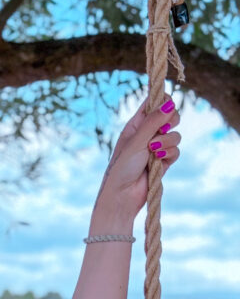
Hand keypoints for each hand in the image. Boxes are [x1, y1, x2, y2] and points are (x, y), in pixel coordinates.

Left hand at [94, 97, 181, 220]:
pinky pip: (176, 151)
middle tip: (164, 128)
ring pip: (175, 135)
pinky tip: (159, 162)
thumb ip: (153, 122)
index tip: (166, 106)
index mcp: (135, 125)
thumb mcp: (136, 142)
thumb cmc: (122, 168)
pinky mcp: (164, 161)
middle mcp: (147, 134)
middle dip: (171, 120)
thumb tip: (169, 103)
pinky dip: (170, 155)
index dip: (163, 101)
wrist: (122, 197)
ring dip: (168, 141)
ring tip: (153, 151)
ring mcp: (157, 148)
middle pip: (170, 116)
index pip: (154, 103)